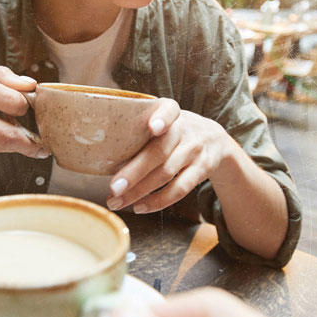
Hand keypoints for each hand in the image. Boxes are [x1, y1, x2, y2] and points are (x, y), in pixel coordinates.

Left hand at [107, 99, 232, 213]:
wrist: (215, 140)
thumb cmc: (174, 131)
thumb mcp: (164, 120)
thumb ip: (141, 130)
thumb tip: (101, 155)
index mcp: (171, 112)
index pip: (169, 110)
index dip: (161, 118)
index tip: (152, 127)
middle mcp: (185, 129)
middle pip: (160, 151)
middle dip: (134, 172)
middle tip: (113, 188)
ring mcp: (195, 150)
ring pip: (166, 173)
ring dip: (139, 191)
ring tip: (117, 202)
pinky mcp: (203, 169)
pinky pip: (180, 189)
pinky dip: (158, 201)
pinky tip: (140, 206)